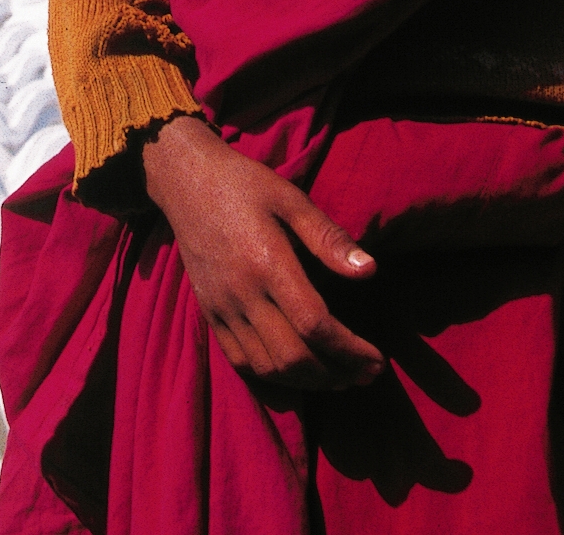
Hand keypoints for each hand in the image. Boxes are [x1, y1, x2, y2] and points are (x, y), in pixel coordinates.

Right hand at [140, 116, 382, 388]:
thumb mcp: (291, 199)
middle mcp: (242, 293)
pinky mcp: (209, 312)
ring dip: (307, 381)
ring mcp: (221, 307)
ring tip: (338, 377)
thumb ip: (329, 238)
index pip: (315, 324)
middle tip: (365, 374)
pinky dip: (272, 375)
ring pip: (267, 366)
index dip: (350, 350)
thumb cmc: (245, 185)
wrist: (186, 181)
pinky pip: (240, 360)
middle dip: (335, 374)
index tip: (377, 360)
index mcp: (268, 263)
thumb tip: (370, 271)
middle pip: (293, 357)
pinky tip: (297, 371)